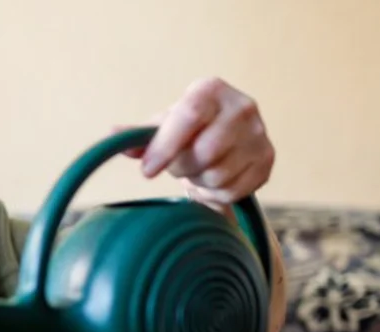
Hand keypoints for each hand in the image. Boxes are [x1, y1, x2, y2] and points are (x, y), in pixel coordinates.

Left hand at [119, 77, 274, 210]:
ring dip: (199, 181)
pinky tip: (213, 180)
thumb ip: (138, 135)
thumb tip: (112, 134)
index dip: (165, 146)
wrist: (227, 139)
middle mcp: (241, 106)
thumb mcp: (161, 127)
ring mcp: (259, 134)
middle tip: (178, 165)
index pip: (189, 115)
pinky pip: (232, 191)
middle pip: (204, 152)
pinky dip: (215, 193)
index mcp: (210, 90)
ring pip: (218, 175)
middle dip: (182, 167)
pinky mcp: (267, 160)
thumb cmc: (186, 130)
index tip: (146, 172)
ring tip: (197, 169)